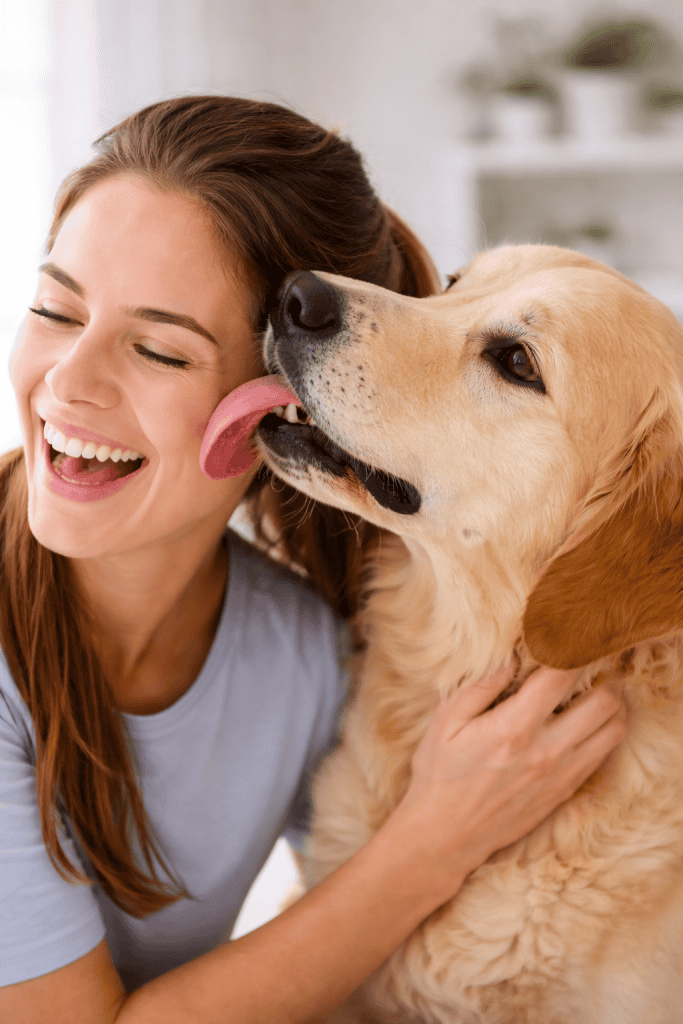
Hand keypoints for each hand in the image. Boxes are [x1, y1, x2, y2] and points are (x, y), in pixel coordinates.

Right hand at [395, 661, 626, 894]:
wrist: (445, 837)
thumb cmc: (440, 775)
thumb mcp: (446, 722)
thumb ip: (480, 687)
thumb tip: (511, 658)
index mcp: (514, 728)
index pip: (561, 676)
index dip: (570, 648)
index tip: (565, 634)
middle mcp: (547, 751)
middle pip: (604, 702)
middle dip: (602, 673)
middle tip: (589, 661)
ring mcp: (561, 774)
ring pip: (614, 729)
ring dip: (612, 703)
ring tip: (596, 688)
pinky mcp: (566, 791)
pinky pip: (603, 754)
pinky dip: (605, 730)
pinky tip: (587, 719)